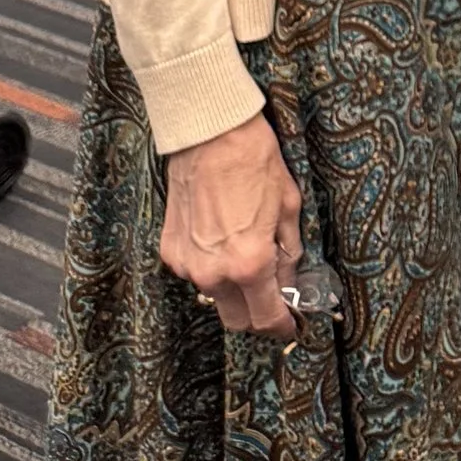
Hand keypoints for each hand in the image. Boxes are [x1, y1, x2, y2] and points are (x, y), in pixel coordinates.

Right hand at [161, 108, 302, 339]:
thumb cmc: (256, 163)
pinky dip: (211, 265)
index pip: (266, 318)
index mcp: (250, 264)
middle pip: (236, 320)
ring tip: (245, 252)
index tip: (291, 324)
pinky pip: (195, 272)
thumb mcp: (288, 206)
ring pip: (214, 296)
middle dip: (256, 314)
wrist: (210, 134)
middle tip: (272, 295)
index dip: (282, 325)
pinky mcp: (170, 251)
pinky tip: (221, 236)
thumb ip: (289, 252)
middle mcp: (215, 273)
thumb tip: (290, 280)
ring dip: (232, 288)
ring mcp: (188, 265)